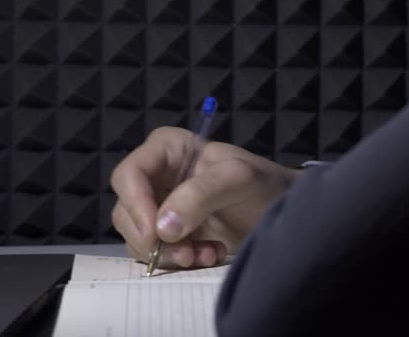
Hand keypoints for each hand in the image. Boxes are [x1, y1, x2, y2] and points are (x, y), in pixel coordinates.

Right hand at [110, 126, 299, 269]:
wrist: (282, 211)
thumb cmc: (264, 185)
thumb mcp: (239, 179)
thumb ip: (201, 195)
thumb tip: (162, 227)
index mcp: (167, 149)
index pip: (129, 175)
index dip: (135, 205)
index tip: (155, 233)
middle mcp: (157, 176)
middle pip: (127, 211)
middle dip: (153, 238)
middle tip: (187, 252)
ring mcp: (161, 206)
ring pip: (139, 237)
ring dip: (170, 253)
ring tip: (208, 253)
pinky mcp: (170, 233)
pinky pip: (156, 253)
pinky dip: (179, 260)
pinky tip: (211, 254)